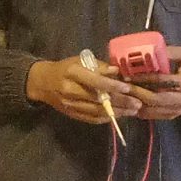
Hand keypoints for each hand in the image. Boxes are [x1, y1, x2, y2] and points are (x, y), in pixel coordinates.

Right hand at [25, 56, 142, 125]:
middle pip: (98, 99)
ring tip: (133, 110)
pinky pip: (92, 119)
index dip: (111, 86)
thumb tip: (118, 72)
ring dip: (117, 112)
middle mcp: (70, 90)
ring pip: (97, 111)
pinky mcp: (72, 115)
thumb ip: (99, 67)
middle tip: (137, 103)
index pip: (94, 81)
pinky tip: (120, 115)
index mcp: (72, 73)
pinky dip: (107, 118)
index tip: (128, 88)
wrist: (43, 83)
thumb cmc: (65, 68)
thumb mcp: (80, 61)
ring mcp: (70, 105)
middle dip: (120, 102)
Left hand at [130, 45, 180, 117]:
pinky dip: (139, 110)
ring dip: (135, 103)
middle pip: (154, 99)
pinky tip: (130, 102)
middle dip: (136, 93)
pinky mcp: (171, 116)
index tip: (128, 74)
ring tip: (123, 95)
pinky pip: (152, 116)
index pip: (161, 80)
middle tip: (122, 86)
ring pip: (151, 110)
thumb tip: (149, 49)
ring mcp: (176, 110)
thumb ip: (171, 52)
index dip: (143, 78)